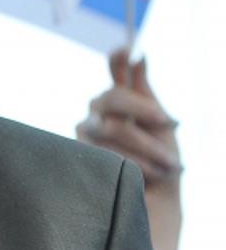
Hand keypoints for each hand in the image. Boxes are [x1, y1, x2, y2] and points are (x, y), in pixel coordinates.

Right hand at [76, 50, 180, 190]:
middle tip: (169, 123)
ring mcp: (85, 132)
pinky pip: (107, 151)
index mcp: (120, 99)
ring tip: (169, 165)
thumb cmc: (160, 160)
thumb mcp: (161, 125)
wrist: (155, 199)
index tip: (128, 49)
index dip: (118, 60)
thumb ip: (145, 92)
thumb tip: (139, 56)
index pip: (115, 71)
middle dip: (143, 109)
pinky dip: (134, 162)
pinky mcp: (80, 154)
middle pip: (112, 97)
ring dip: (147, 147)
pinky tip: (148, 174)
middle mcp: (98, 111)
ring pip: (112, 127)